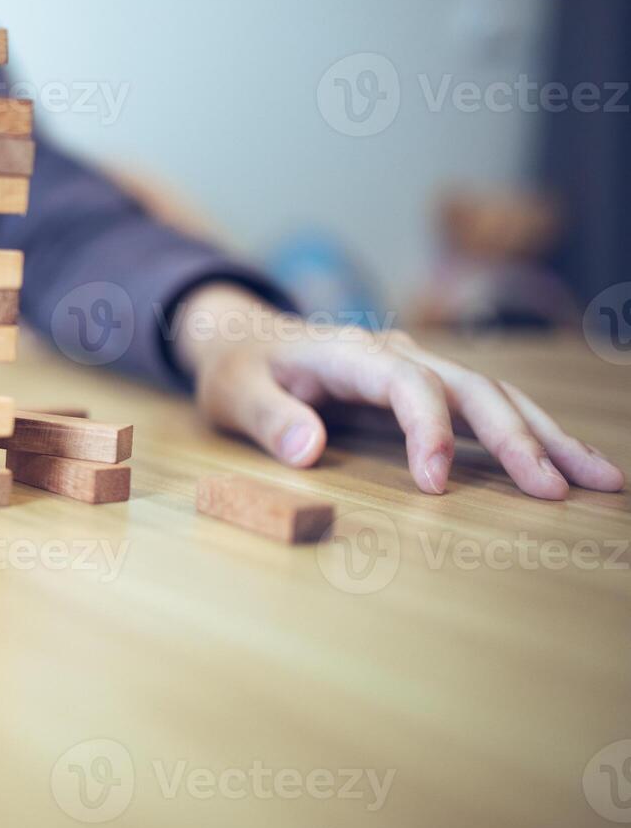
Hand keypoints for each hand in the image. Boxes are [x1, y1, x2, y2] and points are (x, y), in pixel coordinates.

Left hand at [172, 283, 624, 499]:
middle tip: (557, 489)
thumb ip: (269, 420)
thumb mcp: (233, 394)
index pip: (405, 383)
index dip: (427, 430)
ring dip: (544, 435)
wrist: (240, 338)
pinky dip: (529, 432)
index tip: (436, 485)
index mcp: (348, 352)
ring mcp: (416, 365)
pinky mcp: (425, 386)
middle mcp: (394, 351)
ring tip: (600, 477)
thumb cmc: (237, 370)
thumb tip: (310, 449)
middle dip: (516, 436)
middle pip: (469, 387)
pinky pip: (484, 406)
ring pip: (492, 394)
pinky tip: (568, 462)